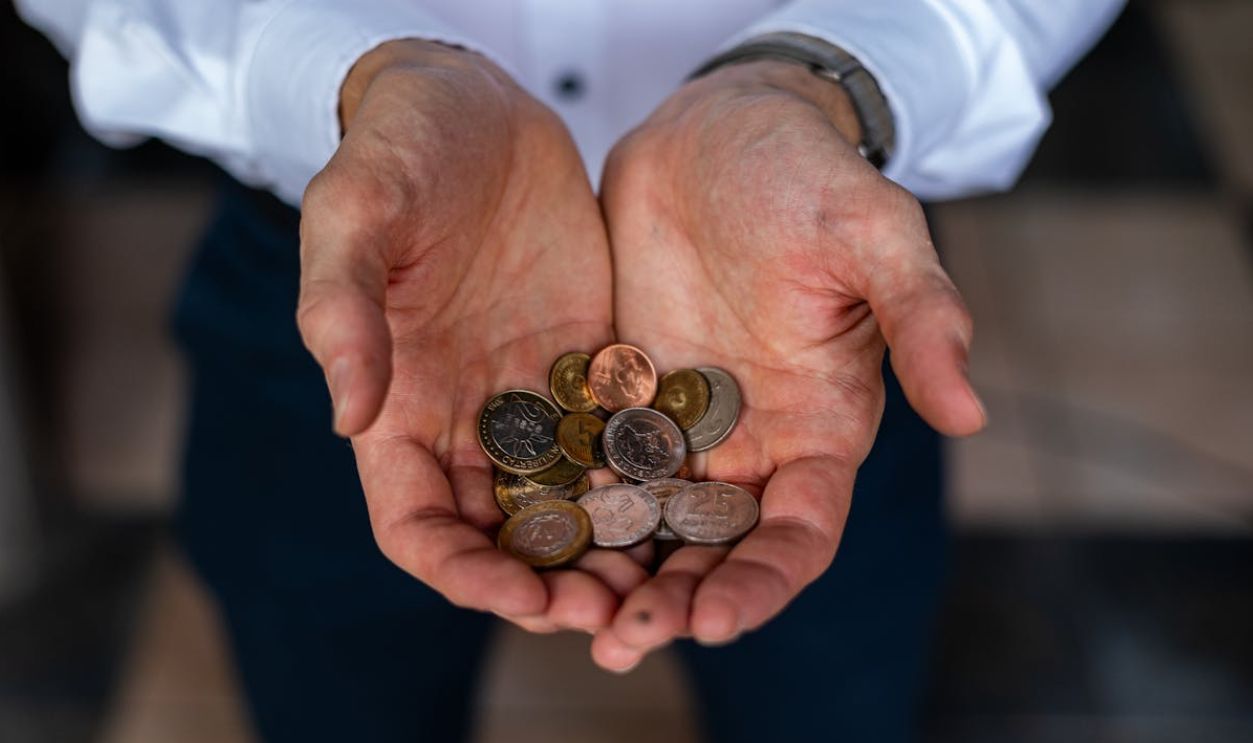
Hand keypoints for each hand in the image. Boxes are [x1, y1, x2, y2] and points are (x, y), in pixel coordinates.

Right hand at [297, 41, 645, 633]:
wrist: (472, 102)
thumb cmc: (397, 151)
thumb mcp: (357, 216)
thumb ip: (345, 312)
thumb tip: (348, 419)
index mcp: (398, 408)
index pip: (417, 527)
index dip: (463, 573)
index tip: (522, 597)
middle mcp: (466, 420)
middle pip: (502, 537)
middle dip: (550, 584)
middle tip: (614, 612)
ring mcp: (532, 397)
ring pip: (569, 504)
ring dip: (608, 551)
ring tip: (662, 580)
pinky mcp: (592, 365)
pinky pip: (620, 442)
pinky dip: (646, 483)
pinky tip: (691, 504)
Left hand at [592, 61, 985, 669]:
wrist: (723, 131)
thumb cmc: (811, 176)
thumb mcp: (875, 235)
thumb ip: (920, 319)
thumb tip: (970, 413)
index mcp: (821, 428)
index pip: (798, 533)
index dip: (761, 582)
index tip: (712, 618)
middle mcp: (751, 444)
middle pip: (716, 549)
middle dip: (676, 599)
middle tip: (623, 639)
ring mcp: (683, 423)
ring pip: (649, 523)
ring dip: (614, 572)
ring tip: (564, 614)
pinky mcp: (622, 393)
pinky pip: (592, 464)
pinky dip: (568, 507)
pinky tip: (525, 536)